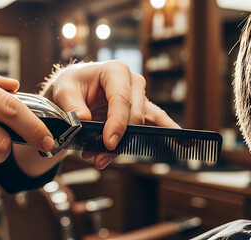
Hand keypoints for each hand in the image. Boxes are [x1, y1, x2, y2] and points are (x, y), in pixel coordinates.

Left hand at [41, 60, 178, 168]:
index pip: (121, 99)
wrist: (75, 89)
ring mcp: (139, 97)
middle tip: (98, 158)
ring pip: (143, 124)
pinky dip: (166, 133)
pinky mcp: (140, 111)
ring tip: (103, 160)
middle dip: (119, 139)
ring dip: (128, 145)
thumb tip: (85, 122)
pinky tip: (185, 141)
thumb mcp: (64, 90)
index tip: (109, 143)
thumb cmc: (72, 85)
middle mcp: (133, 82)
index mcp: (115, 71)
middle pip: (135, 115)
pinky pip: (156, 123)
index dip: (117, 123)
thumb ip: (72, 106)